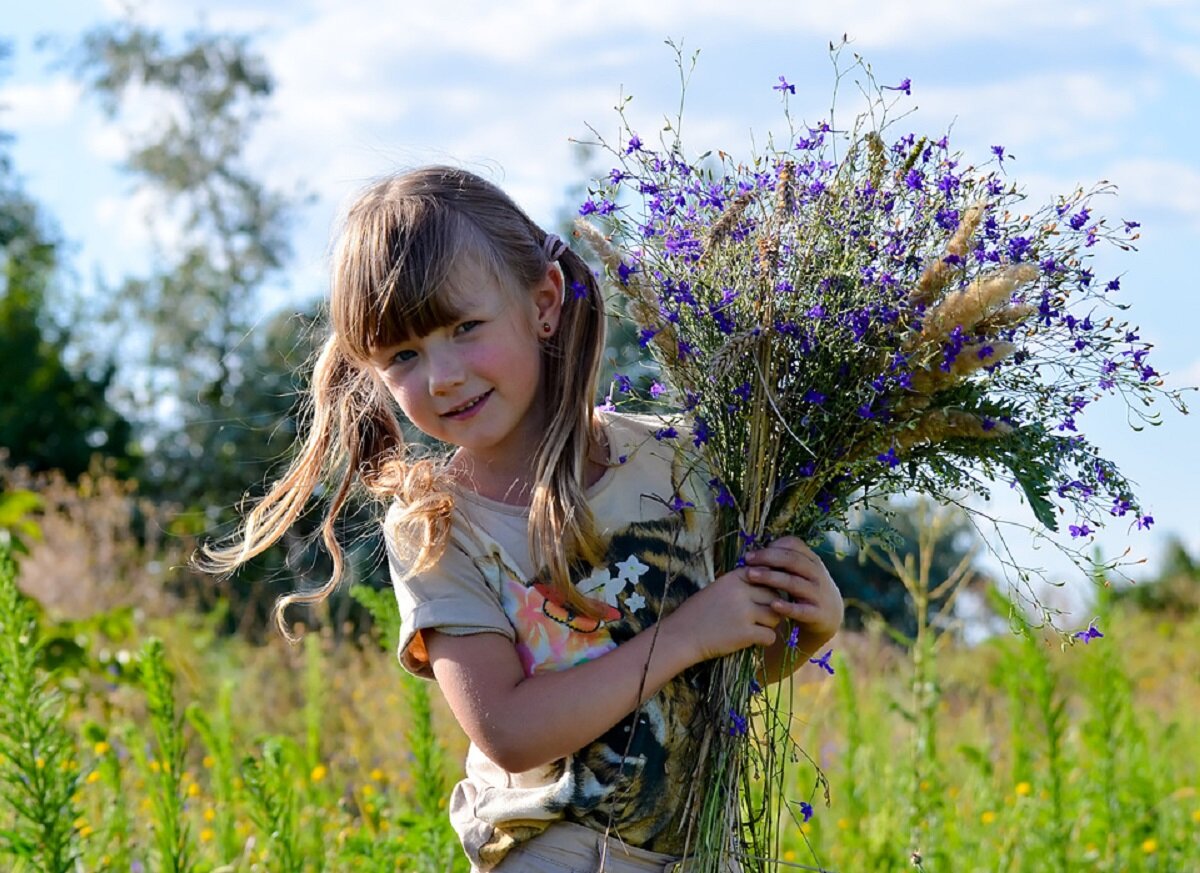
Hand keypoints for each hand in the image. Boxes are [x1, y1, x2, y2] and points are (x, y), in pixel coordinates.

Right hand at [663, 563, 782, 664]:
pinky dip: (765, 640)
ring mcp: (743, 613)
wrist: (681, 635)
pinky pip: (770, 636)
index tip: (760, 598)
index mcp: (733, 577)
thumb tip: (770, 584)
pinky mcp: (745, 634)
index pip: (766, 575)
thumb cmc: (698, 612)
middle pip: (775, 596)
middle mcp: (740, 592)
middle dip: (772, 607)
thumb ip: (741, 584)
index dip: (768, 588)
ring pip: (775, 616)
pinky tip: (753, 640)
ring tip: (756, 627)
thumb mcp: (718, 588)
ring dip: (770, 624)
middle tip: (760, 616)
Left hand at [743, 536, 842, 655]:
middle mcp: (817, 574)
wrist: (830, 617)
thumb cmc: (806, 590)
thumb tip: (756, 553)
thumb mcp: (800, 572)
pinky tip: (773, 604)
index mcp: (812, 561)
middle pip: (792, 560)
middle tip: (747, 561)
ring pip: (794, 582)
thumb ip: (784, 562)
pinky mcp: (818, 614)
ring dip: (771, 577)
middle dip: (768, 558)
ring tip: (751, 576)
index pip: (794, 546)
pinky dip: (788, 607)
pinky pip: (802, 610)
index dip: (771, 547)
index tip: (750, 554)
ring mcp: (819, 594)